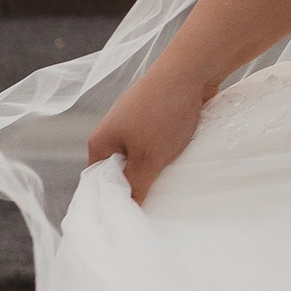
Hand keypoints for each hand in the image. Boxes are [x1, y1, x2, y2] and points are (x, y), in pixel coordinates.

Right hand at [86, 57, 214, 204]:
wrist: (191, 70)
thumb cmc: (164, 113)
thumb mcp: (148, 157)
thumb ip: (136, 185)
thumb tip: (127, 208)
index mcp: (101, 143)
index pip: (98, 183)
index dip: (111, 202)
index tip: (127, 220)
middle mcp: (113, 132)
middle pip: (120, 172)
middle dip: (136, 188)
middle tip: (153, 209)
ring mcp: (135, 123)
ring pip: (141, 159)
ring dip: (154, 172)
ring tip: (169, 189)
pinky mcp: (156, 118)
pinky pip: (157, 146)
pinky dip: (166, 157)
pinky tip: (180, 168)